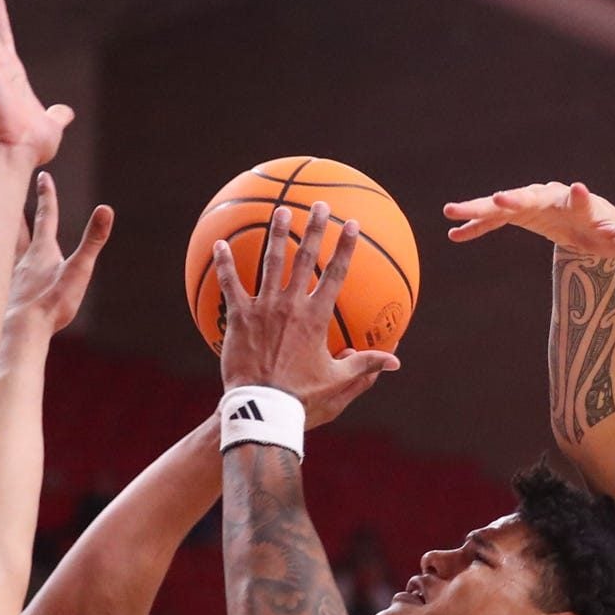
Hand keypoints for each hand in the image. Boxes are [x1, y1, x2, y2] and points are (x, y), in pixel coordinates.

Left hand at [5, 173, 113, 336]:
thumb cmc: (51, 303)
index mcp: (42, 251)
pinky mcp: (1, 292)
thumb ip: (93, 240)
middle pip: (17, 224)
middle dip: (16, 203)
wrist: (20, 331)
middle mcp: (22, 258)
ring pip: (1, 244)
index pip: (46, 216)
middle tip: (7, 185)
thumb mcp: (79, 270)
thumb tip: (106, 209)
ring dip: (0, 229)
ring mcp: (8, 274)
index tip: (43, 176)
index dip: (47, 196)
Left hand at [211, 203, 400, 427]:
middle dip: (315, 229)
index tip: (351, 224)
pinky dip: (225, 263)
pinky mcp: (239, 317)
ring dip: (278, 234)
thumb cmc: (302, 400)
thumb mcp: (338, 384)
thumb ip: (365, 368)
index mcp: (316, 318)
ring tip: (282, 211)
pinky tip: (220, 243)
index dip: (345, 247)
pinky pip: (230, 284)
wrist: (262, 410)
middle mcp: (291, 305)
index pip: (336, 274)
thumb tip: (395, 361)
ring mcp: (263, 308)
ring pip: (271, 262)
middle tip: (320, 205)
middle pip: (305, 258)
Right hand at [443, 181, 614, 263]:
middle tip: (498, 198)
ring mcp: (531, 205)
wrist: (585, 219)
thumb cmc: (607, 230)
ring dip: (479, 208)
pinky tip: (453, 233)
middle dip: (515, 198)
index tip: (575, 189)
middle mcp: (552, 199)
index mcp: (581, 207)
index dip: (578, 197)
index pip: (580, 200)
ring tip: (451, 210)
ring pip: (502, 205)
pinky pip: (492, 221)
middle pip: (532, 197)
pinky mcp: (516, 215)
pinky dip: (475, 226)